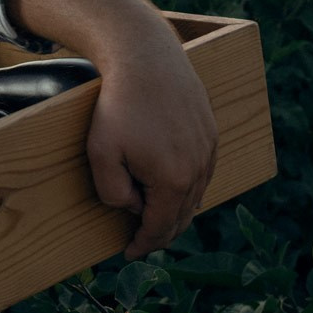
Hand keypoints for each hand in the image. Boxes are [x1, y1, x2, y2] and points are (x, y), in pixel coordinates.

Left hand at [83, 42, 218, 259]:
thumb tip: (133, 207)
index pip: (161, 228)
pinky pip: (202, 173)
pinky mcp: (211, 133)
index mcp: (174, 181)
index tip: (129, 253)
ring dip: (175, 211)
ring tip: (155, 218)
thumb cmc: (120, 106)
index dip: (144, 245)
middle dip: (161, 233)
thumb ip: (113, 193)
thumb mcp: (101, 154)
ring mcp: (209, 150)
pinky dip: (187, 188)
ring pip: (195, 196)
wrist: (147, 59)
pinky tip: (172, 189)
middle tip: (142, 241)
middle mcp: (199, 169)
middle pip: (182, 217)